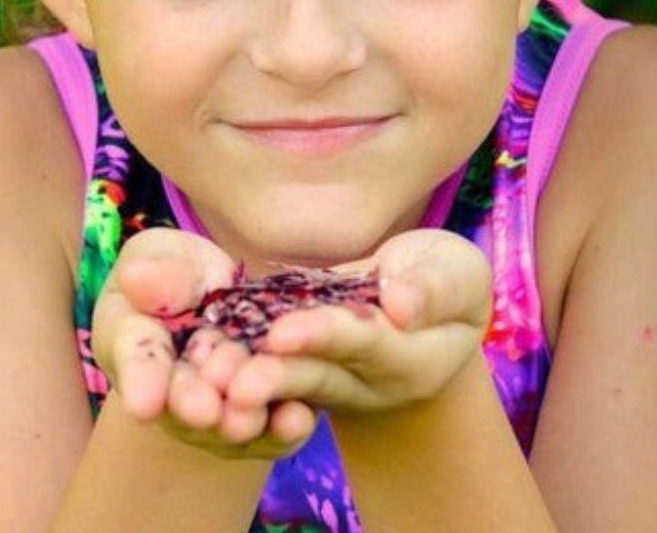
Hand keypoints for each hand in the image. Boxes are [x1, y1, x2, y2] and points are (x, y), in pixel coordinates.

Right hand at [92, 227, 318, 456]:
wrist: (218, 289)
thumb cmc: (175, 269)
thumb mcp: (160, 255)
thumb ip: (155, 270)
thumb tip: (138, 277)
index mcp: (134, 346)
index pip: (135, 361)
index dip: (140, 381)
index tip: (144, 404)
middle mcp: (172, 389)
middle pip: (182, 401)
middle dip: (194, 405)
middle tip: (205, 410)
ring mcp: (218, 406)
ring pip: (227, 422)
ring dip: (240, 421)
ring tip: (250, 418)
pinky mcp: (265, 409)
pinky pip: (273, 426)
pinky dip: (284, 426)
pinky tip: (298, 417)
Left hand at [220, 229, 490, 417]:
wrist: (424, 299)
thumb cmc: (446, 277)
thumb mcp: (456, 273)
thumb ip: (435, 287)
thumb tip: (402, 305)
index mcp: (414, 362)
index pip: (365, 346)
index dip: (324, 337)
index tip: (281, 332)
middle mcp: (369, 384)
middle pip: (318, 376)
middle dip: (274, 376)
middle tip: (233, 383)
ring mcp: (333, 382)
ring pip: (286, 380)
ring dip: (246, 379)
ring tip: (208, 378)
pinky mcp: (302, 366)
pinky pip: (268, 366)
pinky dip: (236, 361)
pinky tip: (200, 356)